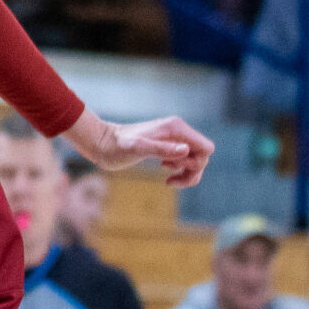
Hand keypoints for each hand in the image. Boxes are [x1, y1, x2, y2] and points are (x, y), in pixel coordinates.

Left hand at [64, 111, 215, 187]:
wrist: (102, 144)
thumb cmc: (116, 146)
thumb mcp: (137, 148)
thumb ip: (161, 148)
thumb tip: (185, 150)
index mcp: (176, 128)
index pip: (206, 147)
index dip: (198, 162)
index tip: (176, 166)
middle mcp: (178, 132)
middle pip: (203, 156)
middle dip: (192, 170)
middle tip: (170, 175)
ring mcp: (173, 140)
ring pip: (196, 161)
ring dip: (187, 174)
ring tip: (169, 180)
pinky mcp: (167, 148)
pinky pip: (185, 162)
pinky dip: (180, 171)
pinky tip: (164, 173)